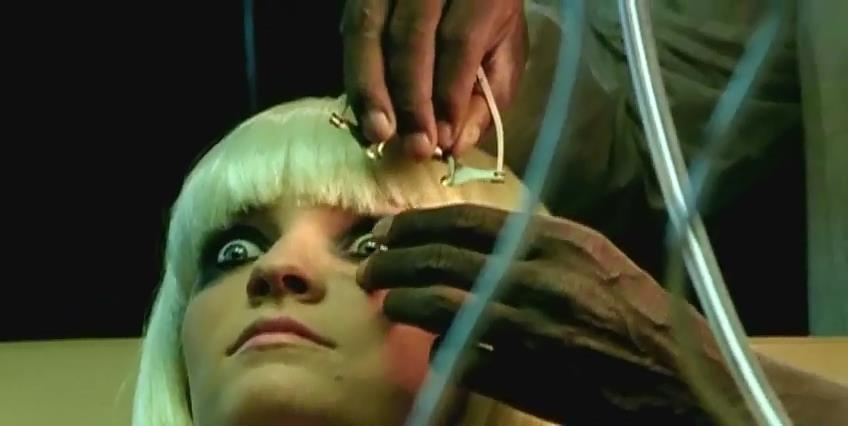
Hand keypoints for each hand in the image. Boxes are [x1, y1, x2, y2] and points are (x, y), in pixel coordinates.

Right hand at [341, 0, 527, 158]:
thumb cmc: (487, 19)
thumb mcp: (505, 53)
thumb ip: (487, 97)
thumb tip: (455, 143)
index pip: (459, 41)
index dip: (449, 94)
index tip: (442, 139)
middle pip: (411, 37)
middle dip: (409, 98)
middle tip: (411, 145)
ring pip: (368, 30)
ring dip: (369, 88)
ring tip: (376, 132)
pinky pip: (351, 29)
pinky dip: (354, 73)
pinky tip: (361, 107)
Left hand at [356, 204, 737, 422]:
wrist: (676, 378)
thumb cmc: (637, 315)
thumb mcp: (593, 260)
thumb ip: (534, 247)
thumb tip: (473, 244)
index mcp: (556, 241)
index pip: (464, 220)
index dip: (417, 224)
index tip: (389, 230)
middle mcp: (536, 277)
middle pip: (439, 259)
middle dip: (393, 262)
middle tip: (371, 269)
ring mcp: (525, 326)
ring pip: (437, 305)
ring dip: (402, 302)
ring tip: (388, 302)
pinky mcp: (521, 372)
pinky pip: (460, 356)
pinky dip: (441, 350)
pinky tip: (435, 348)